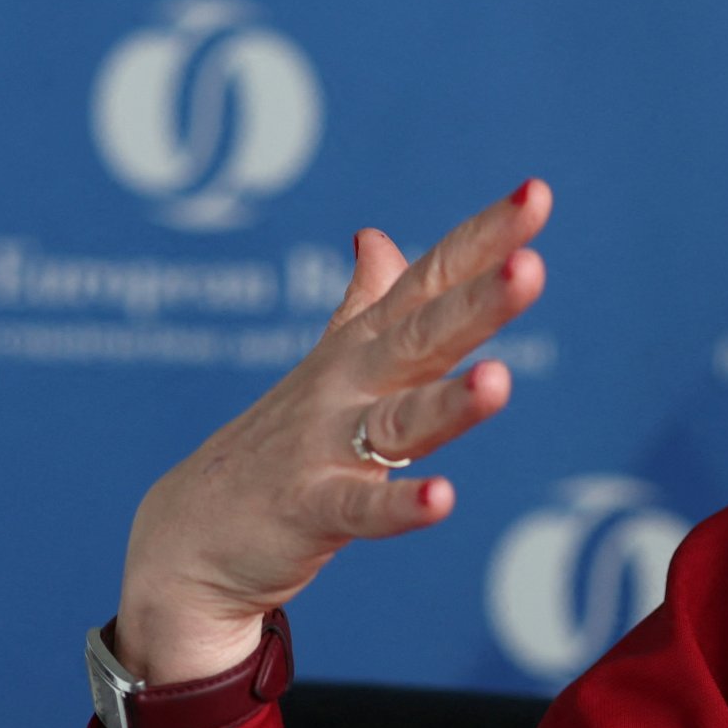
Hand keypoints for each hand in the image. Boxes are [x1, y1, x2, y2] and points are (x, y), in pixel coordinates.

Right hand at [112, 180, 551, 682]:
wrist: (190, 535)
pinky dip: (399, 505)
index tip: (537, 193)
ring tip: (499, 382)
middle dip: (478, 303)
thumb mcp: (327, 365)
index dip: (484, 238)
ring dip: (450, 404)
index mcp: (364, 348)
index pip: (431, 280)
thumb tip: (378, 237)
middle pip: (424, 336)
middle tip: (531, 268)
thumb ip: (364, 304)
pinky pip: (361, 508)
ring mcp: (326, 445)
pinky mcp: (309, 509)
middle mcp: (349, 384)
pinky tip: (442, 499)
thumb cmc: (276, 447)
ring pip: (400, 419)